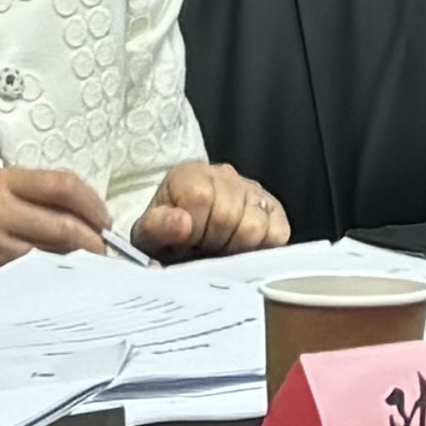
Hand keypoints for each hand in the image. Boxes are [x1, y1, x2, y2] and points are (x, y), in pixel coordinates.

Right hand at [0, 164, 111, 291]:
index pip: (63, 186)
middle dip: (94, 243)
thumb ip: (30, 194)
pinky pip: (31, 281)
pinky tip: (54, 285)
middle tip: (102, 251)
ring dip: (76, 267)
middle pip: (67, 226)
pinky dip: (49, 283)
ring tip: (82, 270)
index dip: (93, 204)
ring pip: (53, 257)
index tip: (104, 219)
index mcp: (0, 181)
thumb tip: (82, 211)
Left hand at [136, 164, 289, 257]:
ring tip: (220, 249)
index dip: (193, 231)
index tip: (185, 243)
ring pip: (255, 227)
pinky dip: (259, 248)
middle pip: (230, 216)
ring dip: (236, 248)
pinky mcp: (274, 211)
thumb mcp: (149, 235)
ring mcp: (253, 192)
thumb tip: (181, 222)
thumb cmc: (168, 237)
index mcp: (190, 175)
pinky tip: (240, 249)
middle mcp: (225, 175)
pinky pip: (277, 235)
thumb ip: (157, 228)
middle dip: (213, 243)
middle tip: (202, 250)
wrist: (184, 238)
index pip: (201, 199)